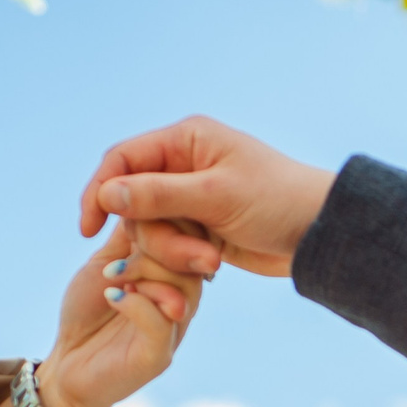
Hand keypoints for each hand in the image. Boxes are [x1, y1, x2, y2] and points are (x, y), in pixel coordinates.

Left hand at [38, 220, 204, 406]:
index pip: (194, 239)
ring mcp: (173, 331)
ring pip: (182, 289)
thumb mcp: (106, 262)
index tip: (139, 210)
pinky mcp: (157, 357)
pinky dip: (135, 302)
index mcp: (175, 277)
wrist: (68, 366)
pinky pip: (160, 323)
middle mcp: (183, 302)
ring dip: (144, 272)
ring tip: (114, 275)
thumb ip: (129, 234)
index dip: (172, 218)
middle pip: (193, 260)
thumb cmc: (88, 314)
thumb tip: (137, 189)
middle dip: (158, 243)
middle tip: (124, 247)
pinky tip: (113, 296)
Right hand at [81, 116, 336, 278]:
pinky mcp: (199, 226)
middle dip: (156, 236)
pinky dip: (184, 260)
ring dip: (176, 253)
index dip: (100, 192)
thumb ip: (158, 194)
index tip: (88, 228)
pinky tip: (213, 266)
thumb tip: (108, 192)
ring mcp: (190, 197)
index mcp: (185, 140)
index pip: (122, 160)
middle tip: (197, 257)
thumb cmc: (277, 202)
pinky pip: (170, 246)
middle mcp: (183, 164)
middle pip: (134, 202)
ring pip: (151, 230)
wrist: (318, 233)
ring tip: (214, 264)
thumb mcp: (216, 196)